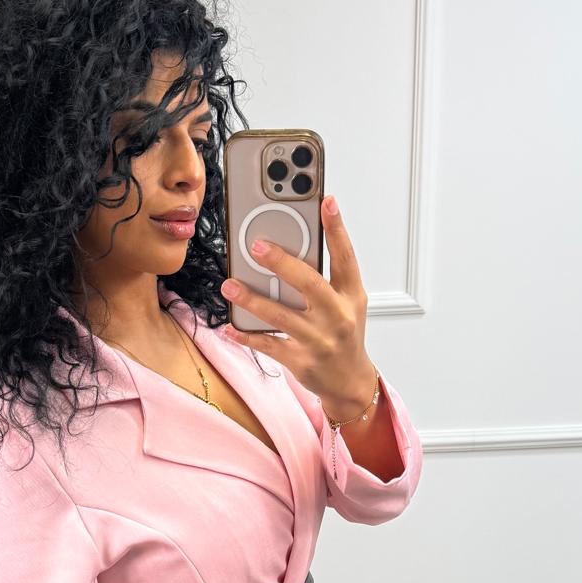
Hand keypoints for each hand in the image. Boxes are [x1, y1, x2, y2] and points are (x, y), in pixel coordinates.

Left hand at [219, 194, 375, 423]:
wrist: (349, 381)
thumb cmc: (344, 333)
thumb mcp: (348, 302)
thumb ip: (327, 276)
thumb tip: (293, 245)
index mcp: (351, 295)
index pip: (345, 257)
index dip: (336, 228)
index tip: (326, 202)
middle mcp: (337, 316)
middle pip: (309, 283)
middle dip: (282, 263)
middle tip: (257, 247)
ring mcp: (318, 340)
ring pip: (281, 315)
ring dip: (252, 299)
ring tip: (230, 286)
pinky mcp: (301, 360)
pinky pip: (268, 344)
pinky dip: (247, 335)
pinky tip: (230, 326)